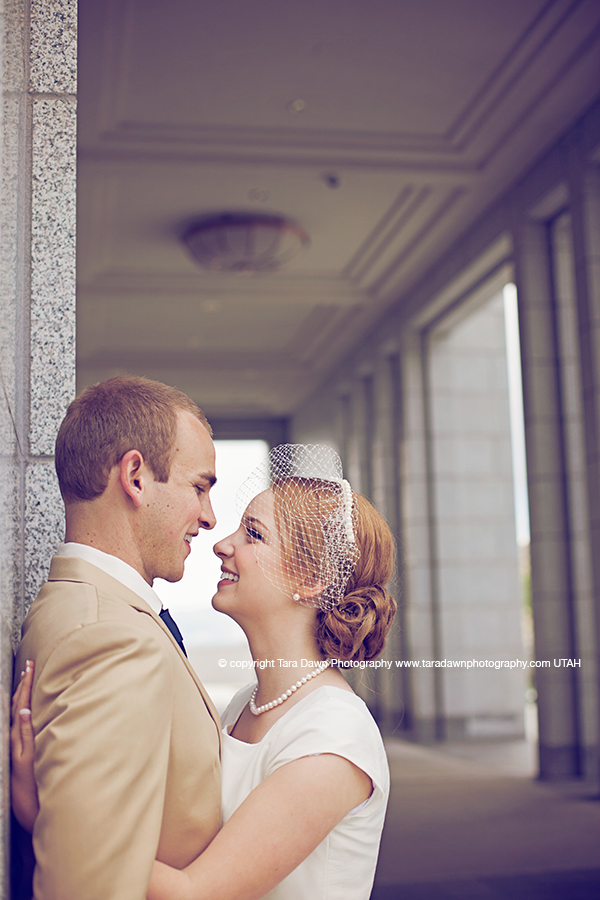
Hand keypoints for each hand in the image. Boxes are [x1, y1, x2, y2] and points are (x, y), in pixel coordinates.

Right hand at [11, 661, 38, 831]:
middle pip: (18, 708)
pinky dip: (21, 726)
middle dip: (23, 685)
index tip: (29, 669)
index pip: (21, 708)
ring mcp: (19, 753)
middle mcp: (18, 743)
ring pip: (18, 720)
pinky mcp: (23, 764)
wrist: (31, 814)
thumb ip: (38, 742)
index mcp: (22, 740)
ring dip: (21, 697)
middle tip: (28, 664)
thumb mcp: (37, 762)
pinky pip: (21, 741)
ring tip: (26, 676)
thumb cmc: (36, 789)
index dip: (24, 688)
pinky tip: (23, 712)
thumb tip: (41, 722)